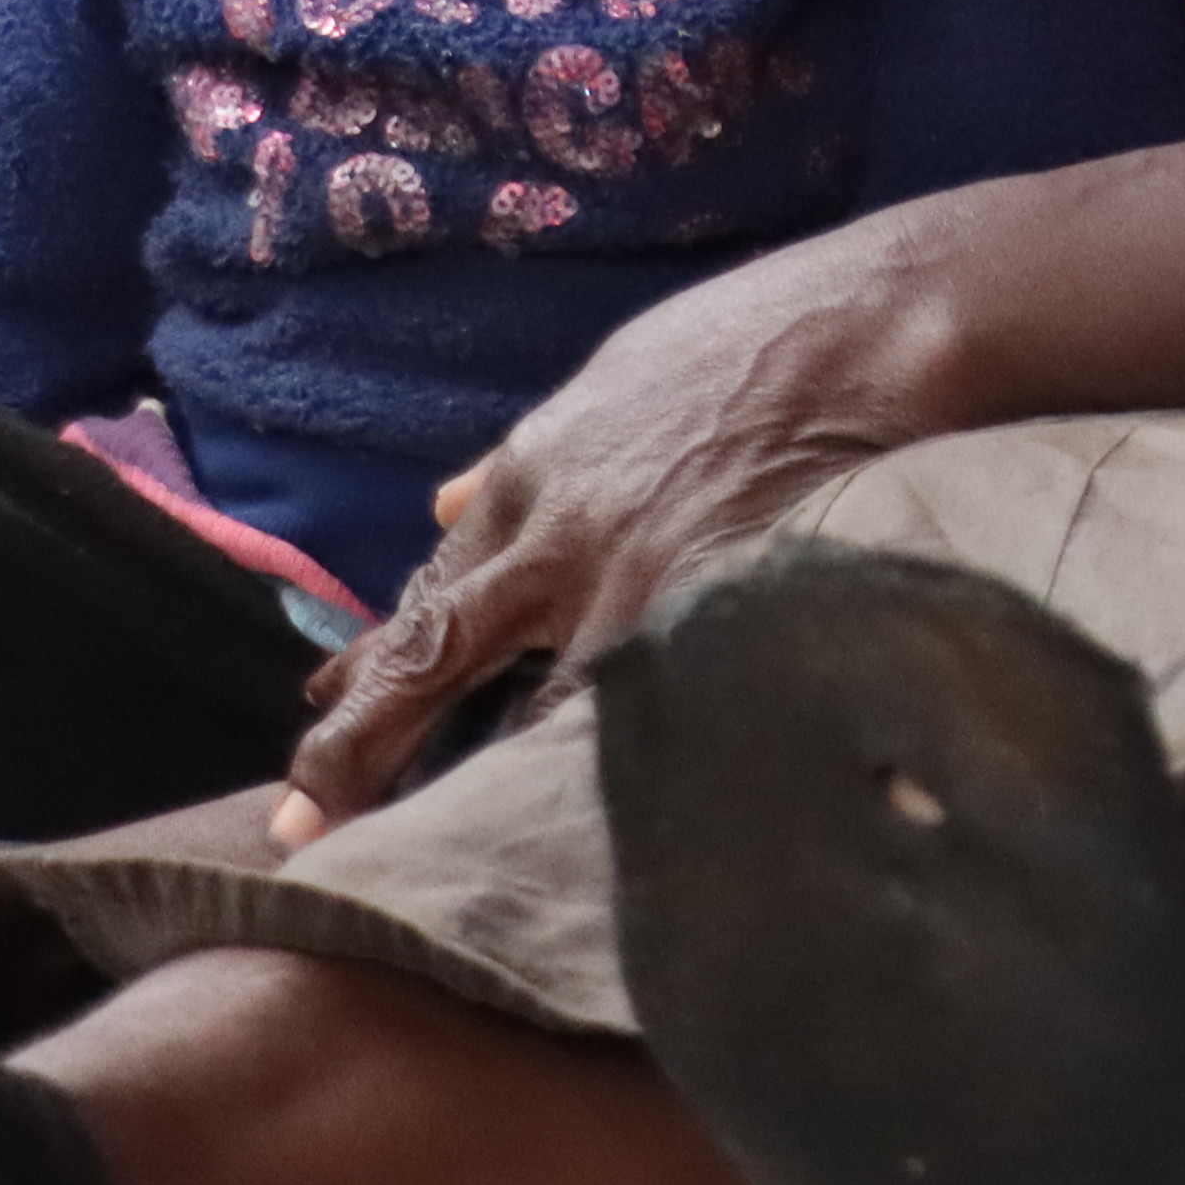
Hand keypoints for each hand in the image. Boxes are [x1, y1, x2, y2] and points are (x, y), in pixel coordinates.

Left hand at [274, 223, 958, 828]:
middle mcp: (560, 543)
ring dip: (492, 786)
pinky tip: (597, 842)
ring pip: (534, 719)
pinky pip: (647, 725)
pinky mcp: (716, 625)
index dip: (370, 669)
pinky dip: (619, 777)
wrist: (885, 321)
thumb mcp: (617, 375)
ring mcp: (637, 593)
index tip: (325, 715)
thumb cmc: (764, 334)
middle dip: (357, 750)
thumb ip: (530, 456)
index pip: (427, 595)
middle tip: (298, 824)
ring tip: (453, 862)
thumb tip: (445, 506)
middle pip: (432, 661)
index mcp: (533, 476)